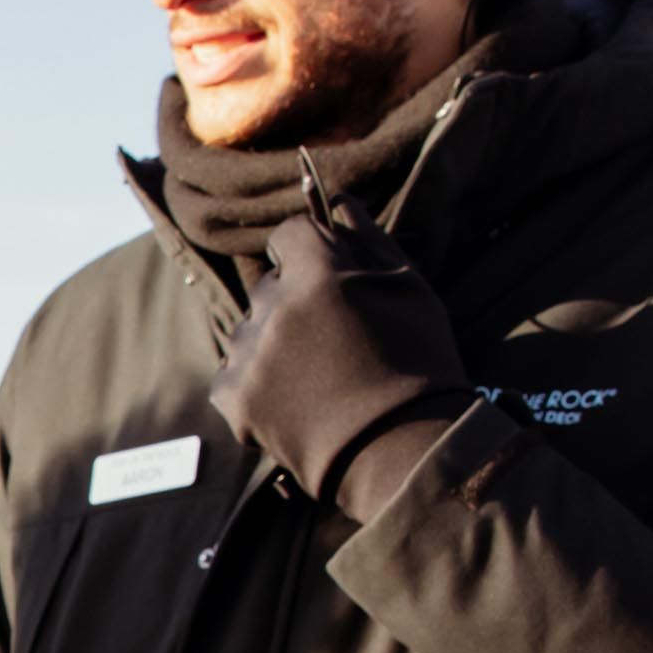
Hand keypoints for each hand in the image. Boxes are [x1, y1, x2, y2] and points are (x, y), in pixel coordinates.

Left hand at [210, 202, 473, 513]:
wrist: (404, 450)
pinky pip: (232, 375)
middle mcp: (275, 306)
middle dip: (294, 303)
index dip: (307, 250)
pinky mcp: (236, 396)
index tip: (320, 271)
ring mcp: (251, 353)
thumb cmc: (419, 363)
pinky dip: (255, 385)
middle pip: (270, 287)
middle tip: (333, 340)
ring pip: (251, 331)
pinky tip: (294, 400)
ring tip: (317, 377)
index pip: (291, 234)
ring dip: (273, 344)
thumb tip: (338, 202)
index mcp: (318, 272)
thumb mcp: (409, 289)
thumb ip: (367, 238)